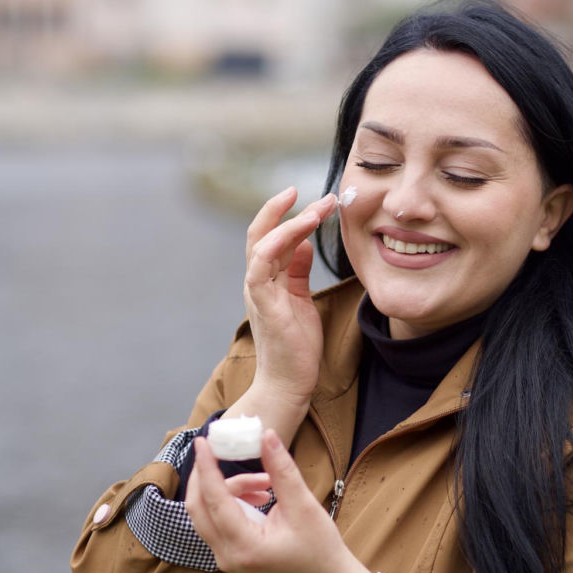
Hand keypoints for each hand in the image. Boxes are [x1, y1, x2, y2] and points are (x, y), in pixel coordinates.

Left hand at [185, 429, 393, 572]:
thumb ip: (282, 469)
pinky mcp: (230, 554)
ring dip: (230, 488)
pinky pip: (217, 519)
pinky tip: (262, 495)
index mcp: (244, 546)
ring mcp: (225, 558)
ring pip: (207, 511)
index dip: (207, 467)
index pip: (214, 499)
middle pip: (198, 506)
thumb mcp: (303, 505)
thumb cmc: (320, 547)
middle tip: (221, 450)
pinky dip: (233, 500)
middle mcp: (226, 556)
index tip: (203, 440)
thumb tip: (266, 436)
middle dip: (207, 475)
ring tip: (267, 482)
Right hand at [242, 188, 337, 411]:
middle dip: (279, 208)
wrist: (289, 382)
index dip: (287, 215)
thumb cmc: (296, 345)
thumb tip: (304, 244)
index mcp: (266, 278)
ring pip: (262, 244)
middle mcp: (257, 281)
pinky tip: (297, 234)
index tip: (313, 200)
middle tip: (305, 191)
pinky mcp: (262, 304)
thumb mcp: (300, 299)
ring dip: (288, 222)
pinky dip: (274, 245)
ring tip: (316, 209)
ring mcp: (257, 291)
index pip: (270, 236)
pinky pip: (260, 267)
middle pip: (259, 233)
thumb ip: (298, 271)